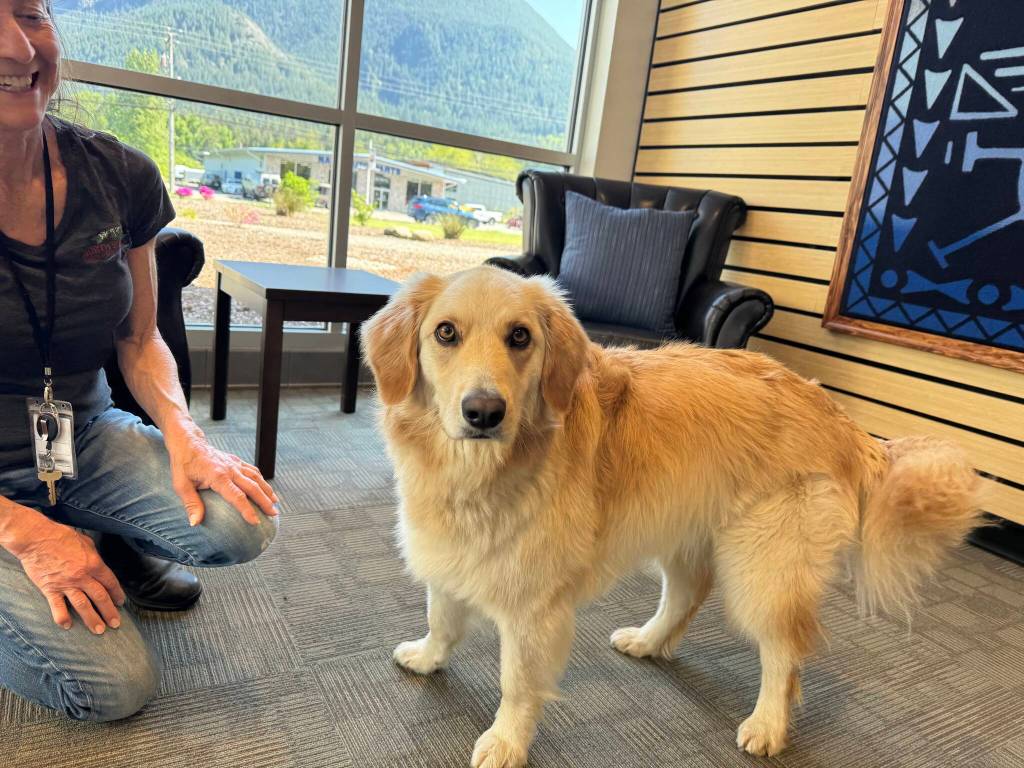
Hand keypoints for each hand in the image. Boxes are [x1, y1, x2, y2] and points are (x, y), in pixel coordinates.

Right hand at [14, 514, 125, 633]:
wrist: (37, 538)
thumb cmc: (62, 536)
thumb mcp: (86, 542)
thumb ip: (94, 556)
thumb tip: (99, 565)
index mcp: (94, 564)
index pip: (110, 583)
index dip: (117, 594)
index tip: (121, 603)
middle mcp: (82, 576)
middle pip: (100, 597)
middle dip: (109, 612)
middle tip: (115, 624)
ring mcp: (66, 584)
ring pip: (83, 606)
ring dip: (92, 619)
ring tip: (99, 630)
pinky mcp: (50, 589)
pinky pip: (58, 607)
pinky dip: (63, 618)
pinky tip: (68, 626)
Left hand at [167, 435, 278, 526]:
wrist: (188, 442)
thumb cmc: (183, 465)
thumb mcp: (181, 485)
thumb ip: (191, 504)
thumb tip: (195, 523)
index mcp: (218, 476)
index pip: (237, 496)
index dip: (247, 510)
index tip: (255, 522)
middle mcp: (230, 469)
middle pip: (253, 487)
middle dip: (265, 502)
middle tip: (273, 514)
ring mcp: (235, 464)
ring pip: (256, 478)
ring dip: (267, 491)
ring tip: (275, 503)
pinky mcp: (236, 461)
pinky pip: (252, 471)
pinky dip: (262, 480)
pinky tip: (266, 488)